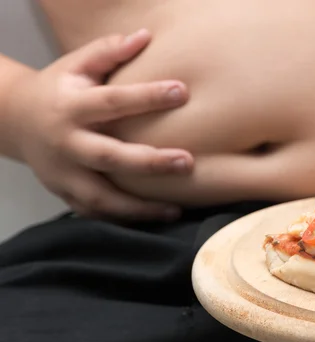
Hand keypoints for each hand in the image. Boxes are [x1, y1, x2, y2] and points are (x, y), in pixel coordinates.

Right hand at [6, 29, 192, 221]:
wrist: (15, 121)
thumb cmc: (58, 89)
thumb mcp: (76, 65)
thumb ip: (108, 52)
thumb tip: (145, 37)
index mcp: (71, 107)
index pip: (112, 101)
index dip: (147, 96)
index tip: (182, 91)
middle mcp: (66, 143)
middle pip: (109, 157)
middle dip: (149, 162)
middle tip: (187, 162)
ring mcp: (63, 174)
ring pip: (101, 198)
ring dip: (139, 208)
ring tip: (175, 209)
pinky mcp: (64, 194)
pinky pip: (95, 213)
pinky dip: (123, 220)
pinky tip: (153, 218)